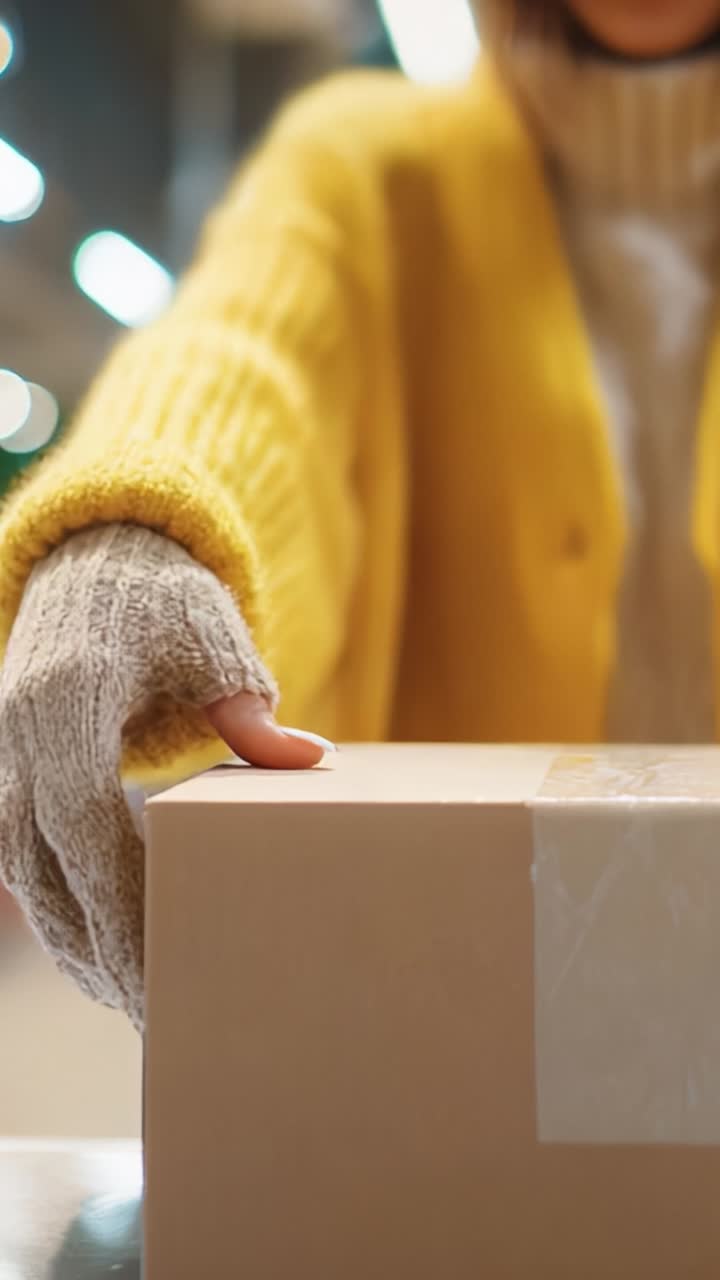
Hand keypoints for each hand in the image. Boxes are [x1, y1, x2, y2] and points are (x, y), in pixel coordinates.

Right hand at [0, 524, 330, 1029]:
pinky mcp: (5, 767)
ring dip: (69, 937)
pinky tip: (98, 950)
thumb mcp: (212, 637)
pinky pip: (17, 854)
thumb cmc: (164, 600)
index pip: (78, 817)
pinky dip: (56, 905)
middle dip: (90, 944)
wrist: (95, 562)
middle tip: (150, 1011)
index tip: (156, 963)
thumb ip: (247, 706)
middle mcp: (17, 730)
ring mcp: (1, 750)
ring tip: (128, 998)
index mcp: (67, 696)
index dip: (111, 896)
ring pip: (19, 869)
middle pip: (38, 862)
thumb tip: (309, 762)